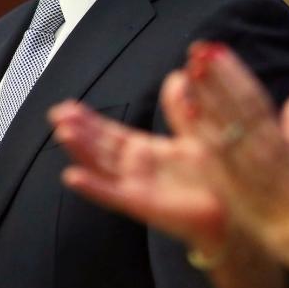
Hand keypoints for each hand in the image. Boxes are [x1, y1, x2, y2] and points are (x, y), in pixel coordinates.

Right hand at [48, 76, 231, 256]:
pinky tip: (73, 176)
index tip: (69, 106)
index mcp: (148, 151)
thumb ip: (181, 107)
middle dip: (78, 130)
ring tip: (63, 133)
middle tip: (57, 114)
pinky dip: (92, 186)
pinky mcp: (141, 204)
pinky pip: (112, 194)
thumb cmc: (214, 176)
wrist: (231, 210)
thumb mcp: (195, 132)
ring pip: (101, 166)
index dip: (90, 120)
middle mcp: (138, 169)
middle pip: (100, 147)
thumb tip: (176, 77)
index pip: (111, 133)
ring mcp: (137, 186)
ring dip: (80, 150)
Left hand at [182, 42, 288, 268]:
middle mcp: (263, 145)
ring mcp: (247, 163)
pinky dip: (203, 130)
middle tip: (199, 49)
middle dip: (219, 75)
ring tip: (191, 69)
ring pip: (225, 122)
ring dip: (209, 95)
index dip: (235, 72)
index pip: (255, 97)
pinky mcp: (233, 182)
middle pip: (238, 103)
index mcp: (278, 137)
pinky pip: (216, 153)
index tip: (218, 49)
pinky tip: (188, 112)